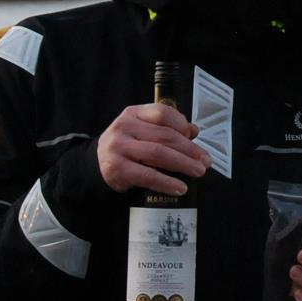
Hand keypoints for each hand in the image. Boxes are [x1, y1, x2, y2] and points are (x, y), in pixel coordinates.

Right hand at [97, 103, 211, 193]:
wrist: (95, 165)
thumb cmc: (127, 146)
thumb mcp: (143, 130)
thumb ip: (167, 128)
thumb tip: (194, 131)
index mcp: (133, 113)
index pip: (162, 113)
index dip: (182, 124)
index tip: (195, 137)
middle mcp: (124, 127)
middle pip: (164, 136)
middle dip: (190, 149)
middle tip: (205, 161)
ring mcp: (119, 147)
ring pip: (159, 154)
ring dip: (183, 164)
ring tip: (198, 172)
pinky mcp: (117, 169)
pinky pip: (147, 175)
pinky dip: (167, 182)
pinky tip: (180, 187)